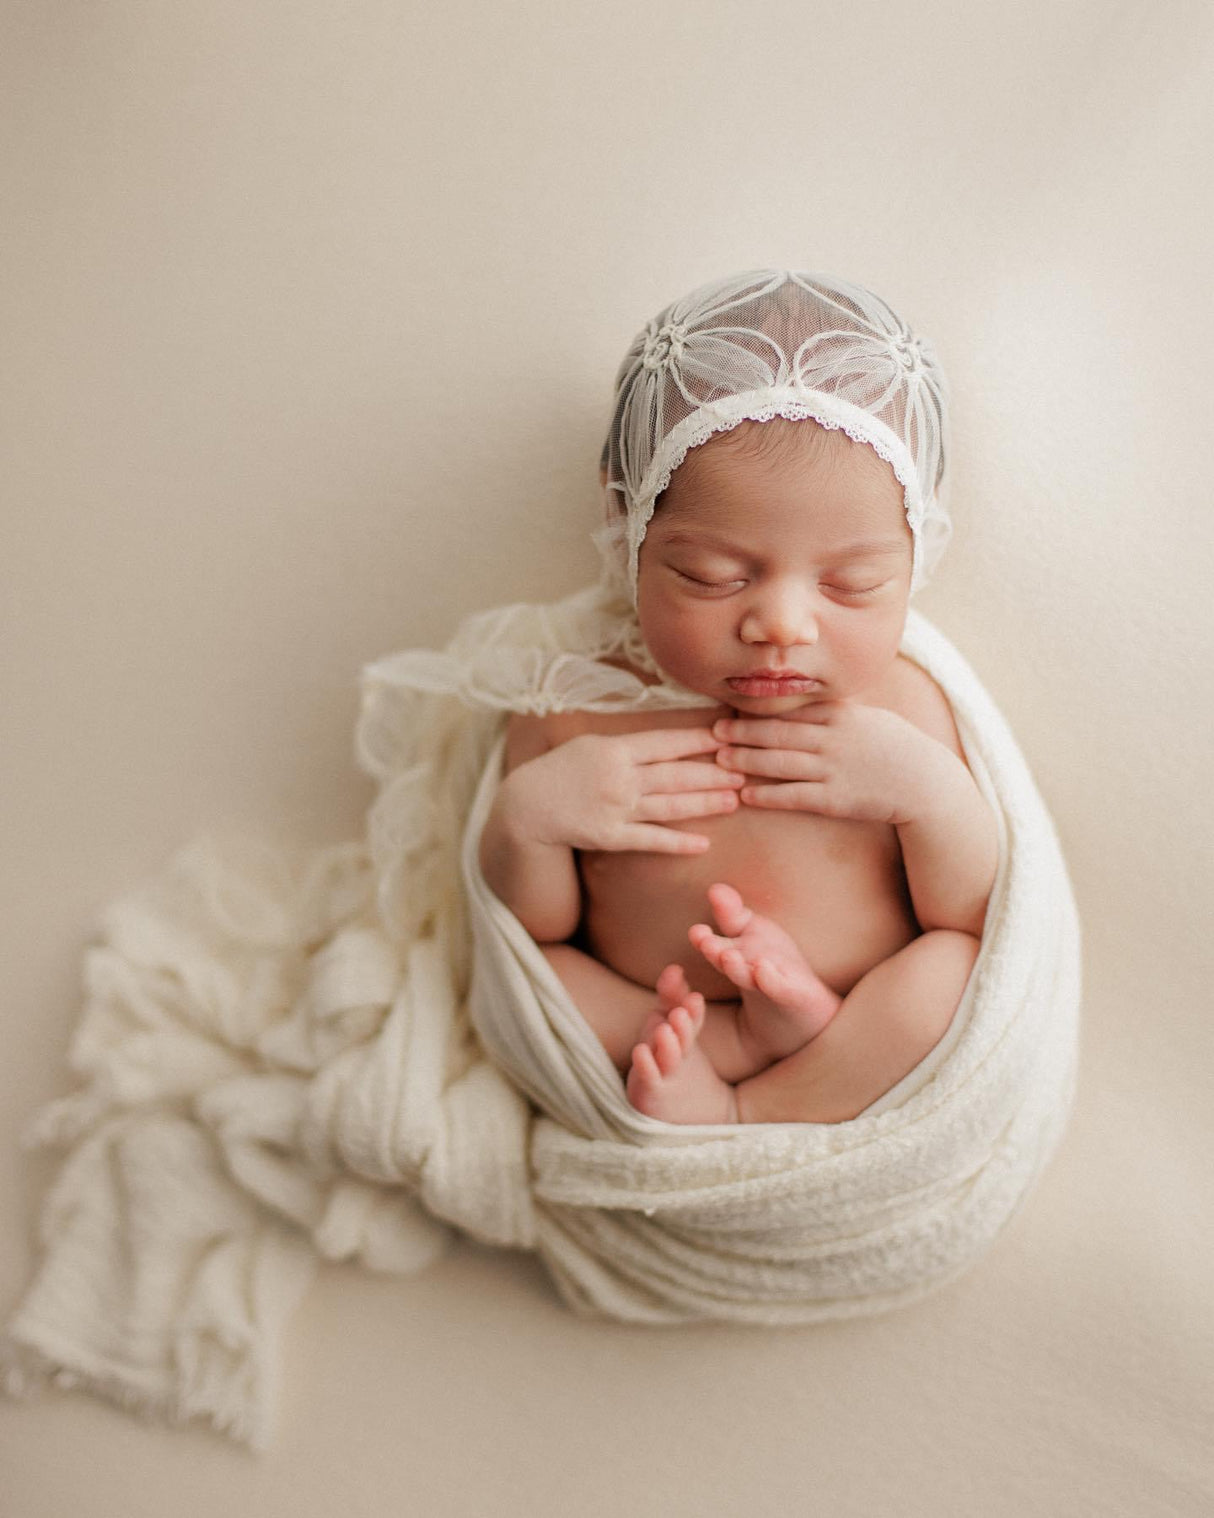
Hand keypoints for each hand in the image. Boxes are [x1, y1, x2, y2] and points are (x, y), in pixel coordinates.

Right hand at [503, 727, 744, 853]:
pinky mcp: (611, 837)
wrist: (526, 807)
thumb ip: (628, 743)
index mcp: (615, 749)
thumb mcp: (591, 744)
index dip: (698, 739)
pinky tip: (703, 843)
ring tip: (735, 801)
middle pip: (676, 774)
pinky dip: (677, 842)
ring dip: (705, 803)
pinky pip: (651, 840)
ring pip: (670, 805)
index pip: (665, 742)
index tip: (728, 735)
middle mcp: (619, 778)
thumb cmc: (561, 771)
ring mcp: (616, 809)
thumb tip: (667, 739)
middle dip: (714, 772)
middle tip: (745, 771)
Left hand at [713, 703, 955, 824]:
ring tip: (722, 760)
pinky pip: (794, 796)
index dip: (758, 712)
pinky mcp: (835, 799)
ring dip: (747, 761)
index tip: (732, 710)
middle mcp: (833, 739)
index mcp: (840, 716)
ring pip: (780, 763)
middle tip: (714, 732)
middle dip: (743, 732)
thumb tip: (809, 700)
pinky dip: (768, 795)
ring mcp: (833, 769)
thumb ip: (836, 711)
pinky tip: (747, 795)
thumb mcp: (869, 718)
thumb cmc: (896, 748)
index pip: (791, 711)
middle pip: (778, 734)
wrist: (925, 783)